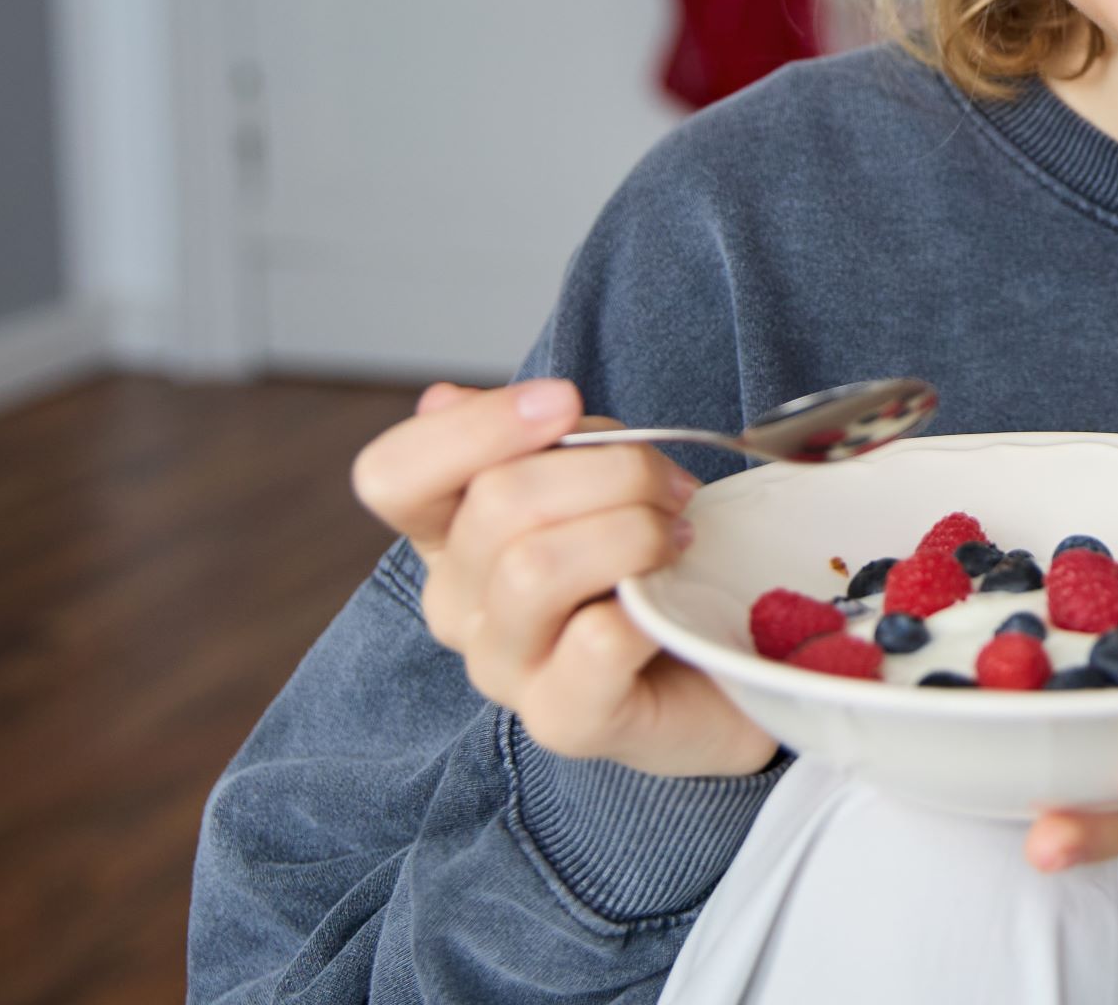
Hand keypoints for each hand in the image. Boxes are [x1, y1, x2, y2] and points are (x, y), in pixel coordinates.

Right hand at [350, 379, 776, 776]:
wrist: (726, 659)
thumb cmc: (654, 558)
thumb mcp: (599, 475)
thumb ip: (539, 439)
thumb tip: (443, 397)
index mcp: (451, 534)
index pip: (391, 476)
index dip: (471, 427)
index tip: (564, 402)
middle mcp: (458, 606)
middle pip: (495, 503)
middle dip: (610, 469)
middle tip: (672, 485)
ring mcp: (503, 670)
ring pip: (535, 569)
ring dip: (633, 530)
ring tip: (679, 536)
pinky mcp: (566, 721)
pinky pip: (595, 643)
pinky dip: (647, 608)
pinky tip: (671, 600)